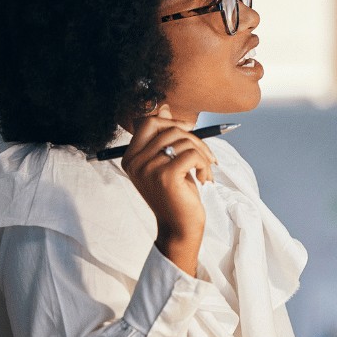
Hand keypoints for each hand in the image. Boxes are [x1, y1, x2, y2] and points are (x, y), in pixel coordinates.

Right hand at [120, 104, 217, 274]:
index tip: (188, 135)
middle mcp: (135, 162)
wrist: (180, 227)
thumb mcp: (168, 163)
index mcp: (131, 157)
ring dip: (202, 154)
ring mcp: (148, 169)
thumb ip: (164, 138)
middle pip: (170, 129)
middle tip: (205, 157)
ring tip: (205, 171)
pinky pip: (192, 154)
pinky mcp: (165, 176)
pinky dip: (205, 164)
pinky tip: (204, 179)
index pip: (149, 122)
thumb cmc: (177, 195)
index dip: (172, 122)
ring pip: (184, 141)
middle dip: (194, 139)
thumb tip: (164, 108)